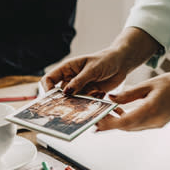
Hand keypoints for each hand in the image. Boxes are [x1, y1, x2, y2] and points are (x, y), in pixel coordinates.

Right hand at [42, 27, 162, 96]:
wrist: (122, 64)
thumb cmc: (106, 60)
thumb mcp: (92, 69)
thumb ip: (79, 81)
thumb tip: (66, 92)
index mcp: (67, 68)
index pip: (49, 79)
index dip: (48, 89)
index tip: (53, 98)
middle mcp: (71, 79)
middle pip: (59, 94)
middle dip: (62, 101)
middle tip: (67, 109)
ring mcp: (79, 88)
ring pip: (72, 101)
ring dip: (77, 105)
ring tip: (87, 103)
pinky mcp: (89, 95)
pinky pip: (83, 104)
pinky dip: (87, 105)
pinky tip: (97, 99)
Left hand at [95, 67, 169, 131]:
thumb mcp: (147, 85)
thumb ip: (128, 94)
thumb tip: (111, 99)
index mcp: (151, 109)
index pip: (126, 121)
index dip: (110, 124)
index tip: (98, 123)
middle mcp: (154, 120)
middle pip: (128, 127)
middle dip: (111, 125)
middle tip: (97, 120)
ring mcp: (157, 124)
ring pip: (133, 127)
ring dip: (119, 123)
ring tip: (107, 114)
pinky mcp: (158, 123)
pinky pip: (140, 125)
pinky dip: (129, 121)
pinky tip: (121, 113)